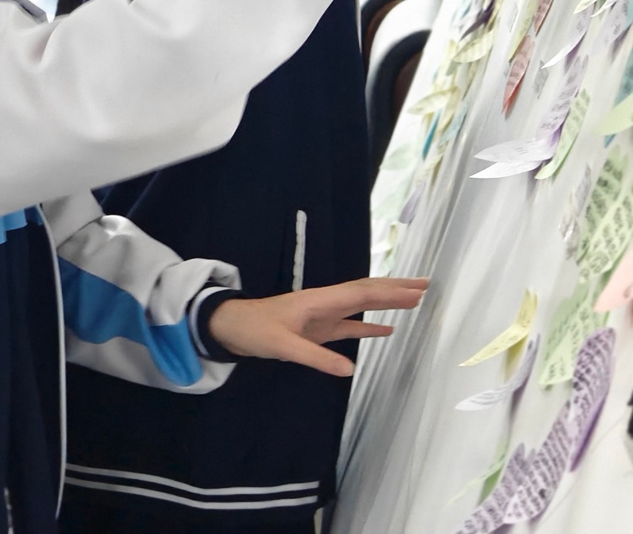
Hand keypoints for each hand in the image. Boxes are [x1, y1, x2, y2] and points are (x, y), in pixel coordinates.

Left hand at [208, 277, 429, 377]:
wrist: (231, 328)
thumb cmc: (254, 330)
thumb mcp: (283, 345)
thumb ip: (315, 358)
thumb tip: (351, 370)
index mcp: (319, 301)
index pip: (361, 293)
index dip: (390, 291)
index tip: (417, 290)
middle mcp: (325, 304)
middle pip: (366, 293)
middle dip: (395, 289)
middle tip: (426, 287)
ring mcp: (323, 317)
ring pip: (361, 307)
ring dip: (387, 304)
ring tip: (414, 301)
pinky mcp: (318, 330)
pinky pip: (350, 327)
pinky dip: (370, 327)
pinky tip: (387, 330)